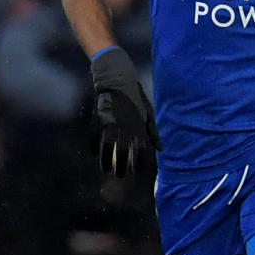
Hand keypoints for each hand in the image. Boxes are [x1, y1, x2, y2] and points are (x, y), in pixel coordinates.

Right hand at [89, 47, 161, 176]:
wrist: (117, 78)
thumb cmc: (135, 97)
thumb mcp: (148, 112)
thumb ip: (153, 131)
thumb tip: (161, 149)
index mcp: (139, 124)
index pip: (142, 148)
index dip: (141, 161)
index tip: (138, 170)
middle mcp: (125, 125)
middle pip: (123, 151)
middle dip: (122, 166)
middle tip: (120, 176)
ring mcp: (110, 122)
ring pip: (106, 147)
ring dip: (106, 160)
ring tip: (107, 170)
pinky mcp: (97, 118)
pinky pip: (93, 137)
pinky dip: (93, 147)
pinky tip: (95, 154)